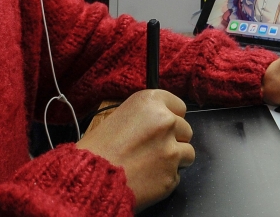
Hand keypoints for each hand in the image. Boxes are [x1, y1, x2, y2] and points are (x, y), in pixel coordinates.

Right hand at [76, 89, 193, 210]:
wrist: (91, 178)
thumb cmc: (97, 149)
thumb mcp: (118, 116)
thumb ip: (144, 116)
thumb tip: (156, 122)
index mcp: (150, 102)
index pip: (179, 106)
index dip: (171, 117)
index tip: (165, 125)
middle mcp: (165, 121)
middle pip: (185, 129)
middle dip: (173, 139)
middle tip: (153, 147)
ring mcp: (171, 149)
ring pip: (187, 152)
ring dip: (174, 158)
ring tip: (151, 164)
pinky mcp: (172, 174)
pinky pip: (177, 175)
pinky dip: (166, 177)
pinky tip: (147, 177)